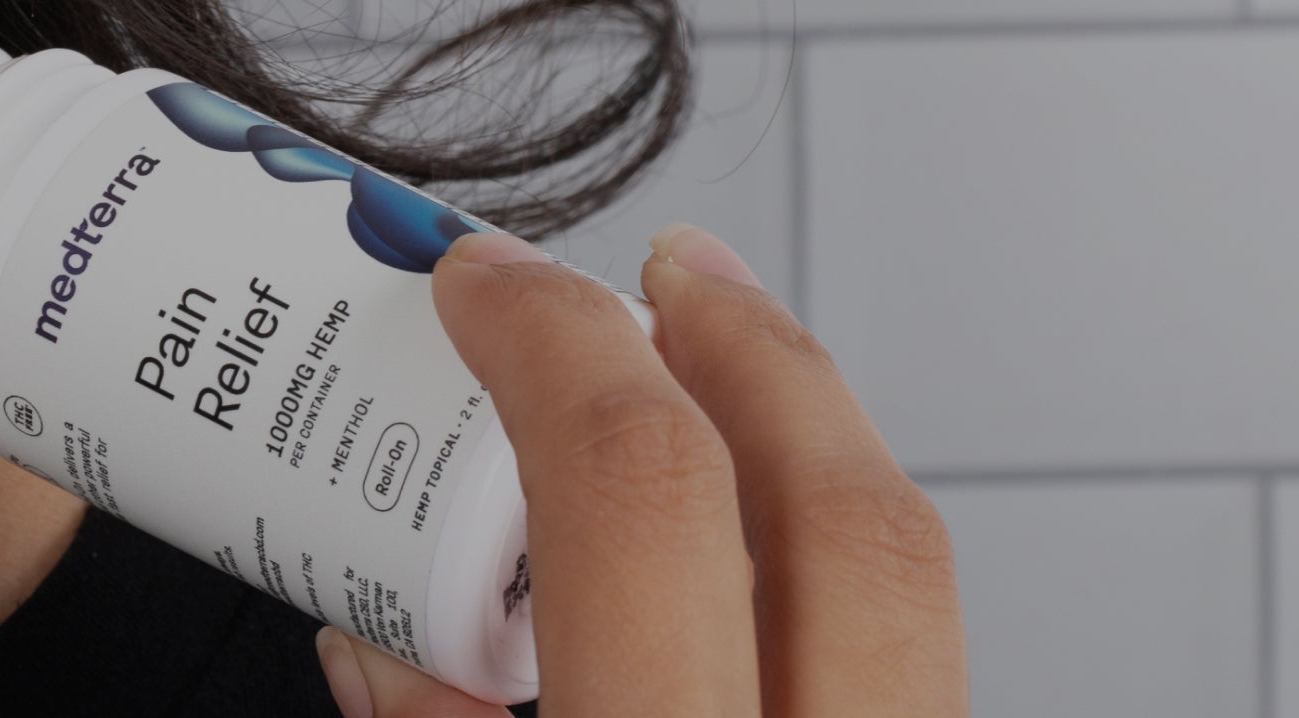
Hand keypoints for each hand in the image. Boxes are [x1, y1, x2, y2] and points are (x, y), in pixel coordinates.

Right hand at [314, 225, 968, 717]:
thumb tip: (385, 653)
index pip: (643, 504)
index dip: (565, 353)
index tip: (493, 289)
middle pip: (847, 517)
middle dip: (757, 353)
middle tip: (670, 273)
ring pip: (913, 596)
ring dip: (814, 461)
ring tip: (724, 393)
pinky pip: (910, 671)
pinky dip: (833, 587)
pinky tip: (764, 570)